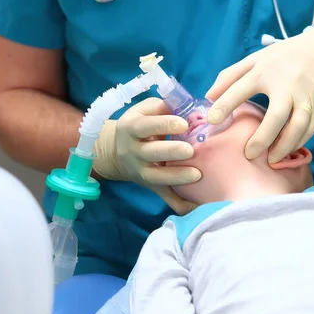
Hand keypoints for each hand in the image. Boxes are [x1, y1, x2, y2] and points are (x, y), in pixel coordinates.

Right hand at [93, 98, 200, 214]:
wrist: (116, 152)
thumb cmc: (139, 126)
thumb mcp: (143, 111)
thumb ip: (162, 107)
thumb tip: (189, 108)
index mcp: (131, 129)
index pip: (145, 126)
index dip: (164, 124)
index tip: (184, 124)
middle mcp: (133, 152)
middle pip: (150, 153)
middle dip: (171, 152)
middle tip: (190, 150)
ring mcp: (140, 171)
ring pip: (156, 178)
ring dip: (176, 177)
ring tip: (197, 174)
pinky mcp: (150, 186)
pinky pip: (164, 197)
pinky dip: (179, 204)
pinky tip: (196, 206)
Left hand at [206, 20, 313, 162]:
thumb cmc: (284, 58)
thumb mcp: (255, 59)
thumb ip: (229, 76)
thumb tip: (208, 97)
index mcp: (265, 71)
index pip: (241, 88)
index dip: (225, 105)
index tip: (212, 120)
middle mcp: (287, 85)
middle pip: (276, 116)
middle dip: (262, 138)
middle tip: (249, 154)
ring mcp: (306, 96)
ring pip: (298, 126)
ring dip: (285, 146)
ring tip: (271, 160)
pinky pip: (311, 129)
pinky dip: (299, 142)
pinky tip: (286, 150)